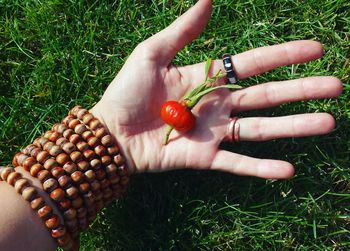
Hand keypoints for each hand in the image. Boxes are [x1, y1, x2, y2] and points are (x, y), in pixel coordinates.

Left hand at [91, 0, 341, 178]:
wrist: (110, 132)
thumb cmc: (126, 91)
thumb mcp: (152, 53)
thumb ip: (183, 29)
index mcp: (208, 77)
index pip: (253, 63)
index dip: (283, 55)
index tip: (316, 49)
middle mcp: (217, 104)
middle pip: (266, 96)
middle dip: (301, 90)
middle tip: (336, 85)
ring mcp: (214, 132)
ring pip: (260, 129)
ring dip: (293, 127)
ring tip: (327, 124)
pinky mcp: (205, 157)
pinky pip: (238, 163)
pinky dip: (262, 168)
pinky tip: (289, 170)